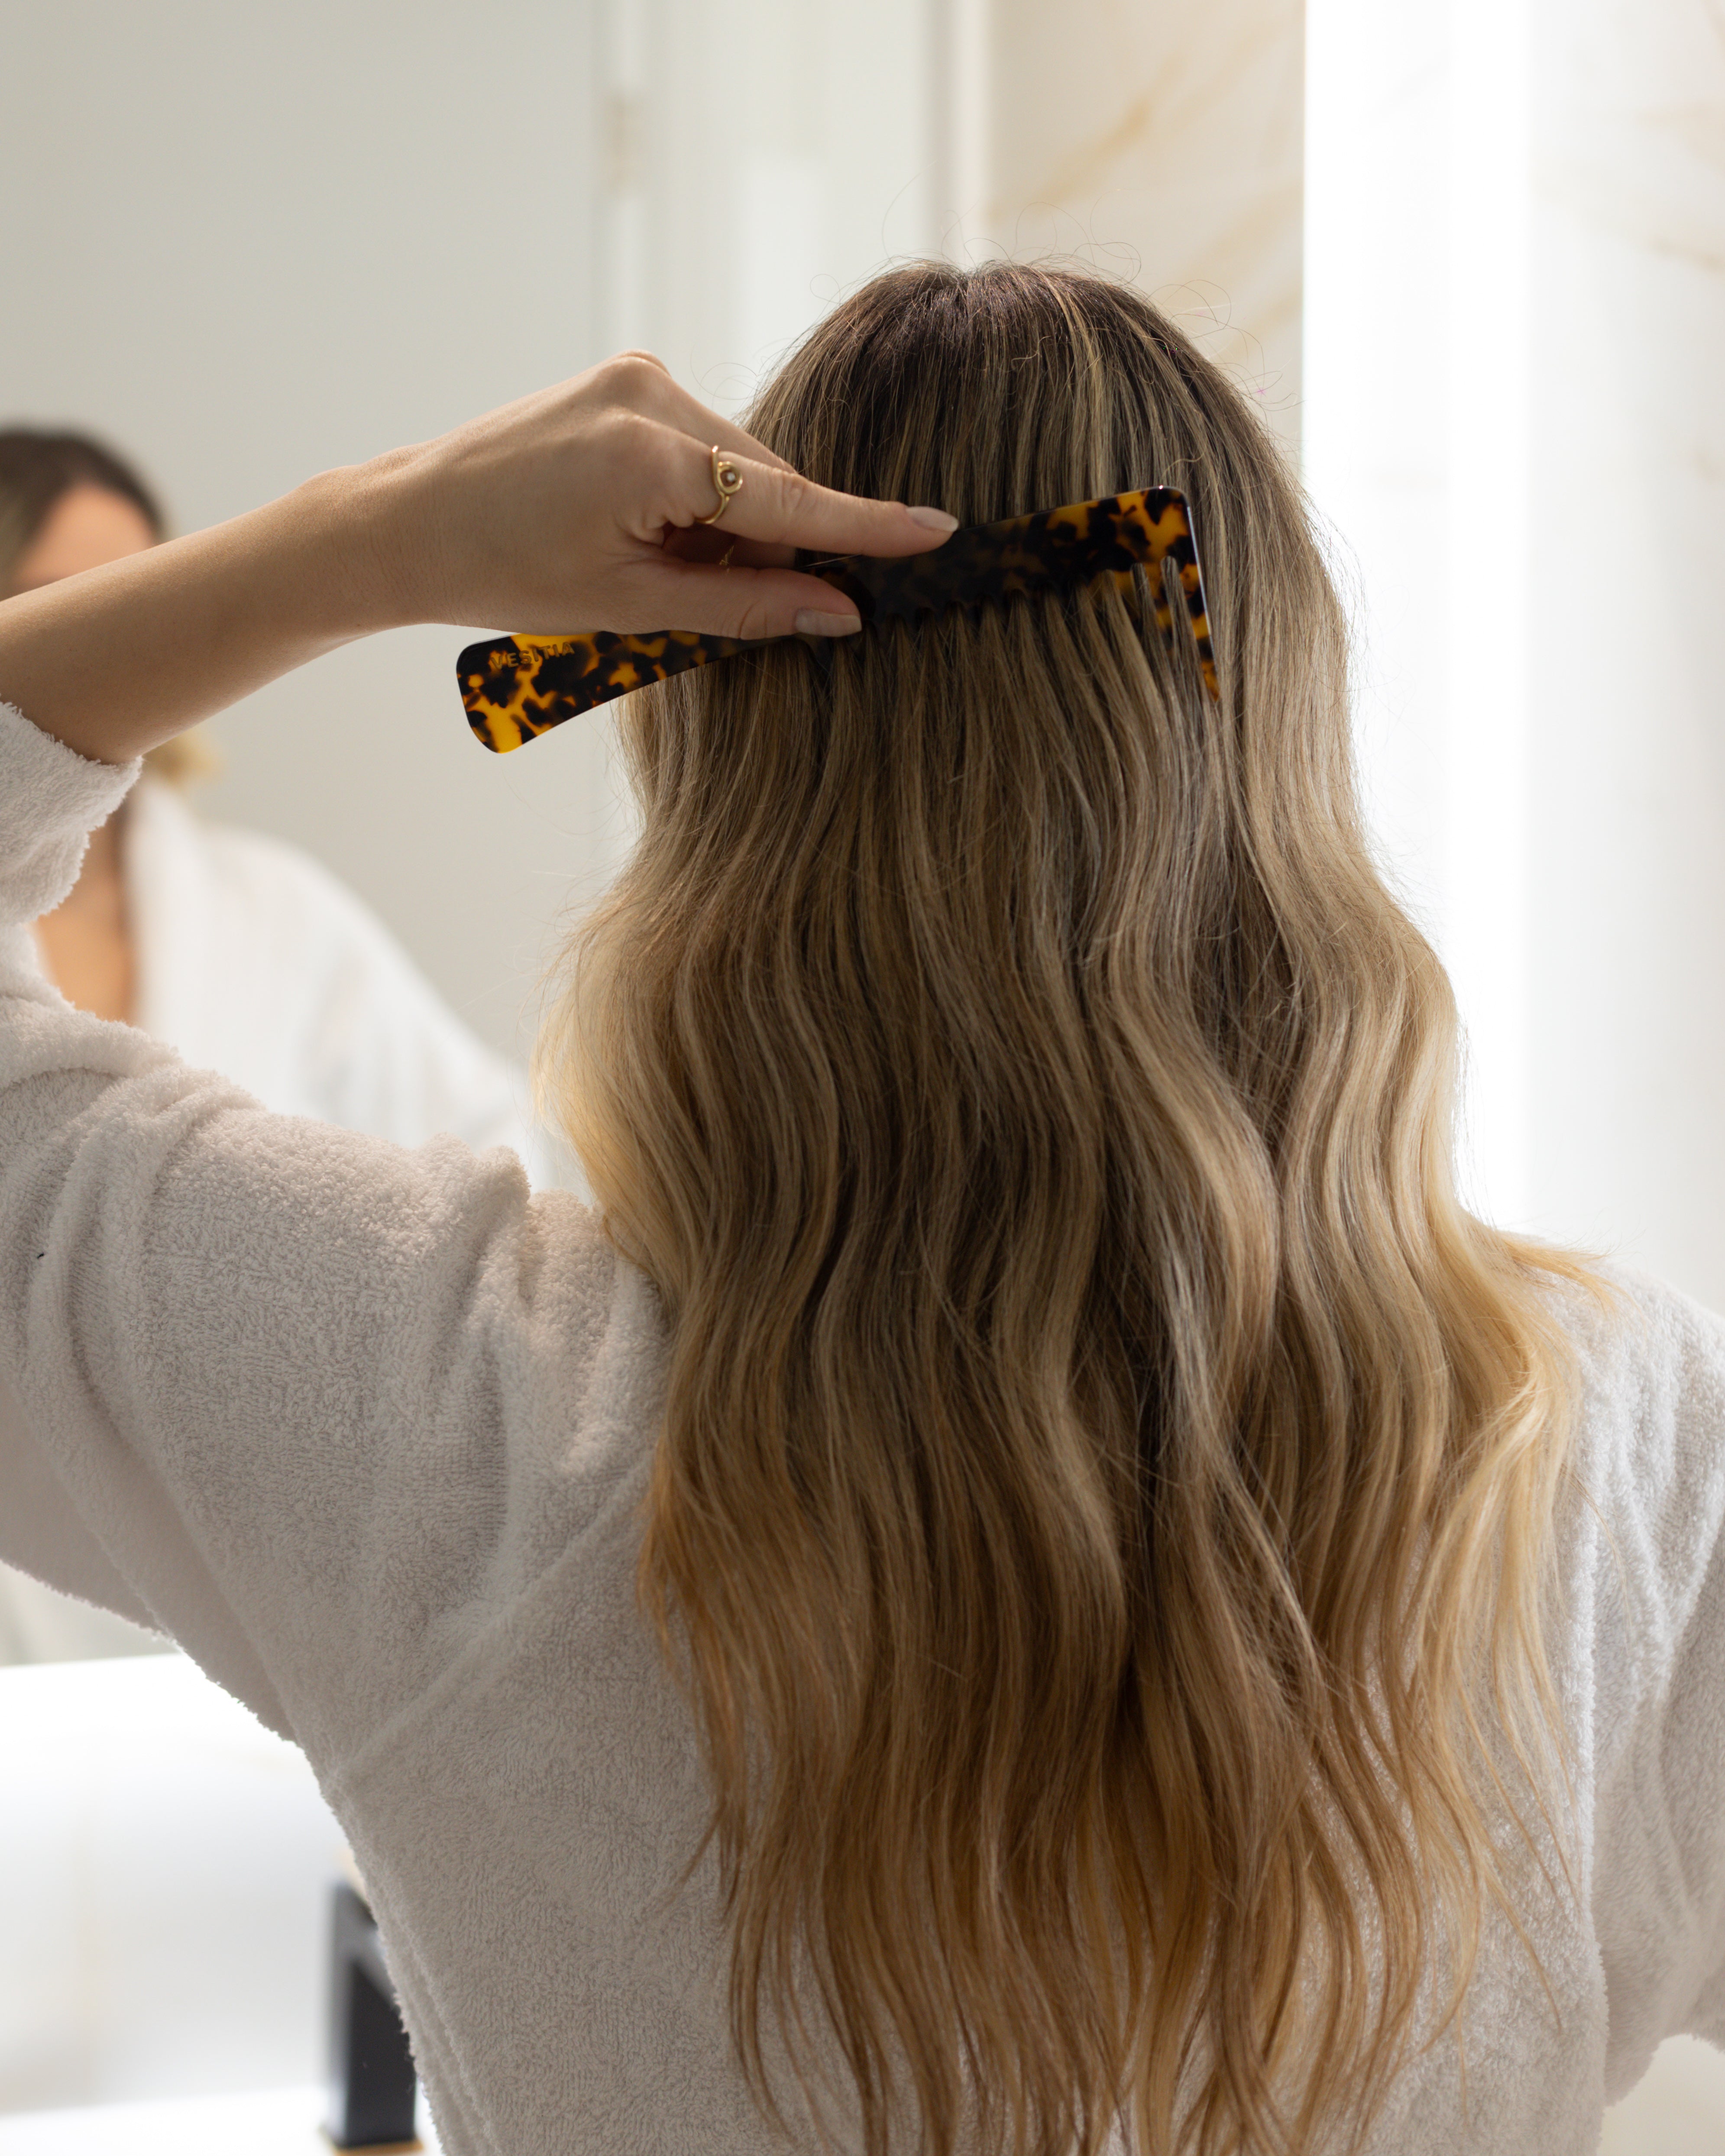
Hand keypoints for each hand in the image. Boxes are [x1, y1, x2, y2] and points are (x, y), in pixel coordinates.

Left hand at [376, 352, 955, 640]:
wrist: (407, 522)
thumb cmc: (502, 573)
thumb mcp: (629, 607)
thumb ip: (743, 607)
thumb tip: (837, 613)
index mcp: (648, 455)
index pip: (790, 501)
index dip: (868, 528)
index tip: (938, 534)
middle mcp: (650, 394)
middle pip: (768, 480)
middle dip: (782, 542)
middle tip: (769, 605)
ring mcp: (636, 376)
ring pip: (740, 463)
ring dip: (740, 521)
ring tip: (671, 570)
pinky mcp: (624, 378)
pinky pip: (703, 443)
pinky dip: (707, 494)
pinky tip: (663, 533)